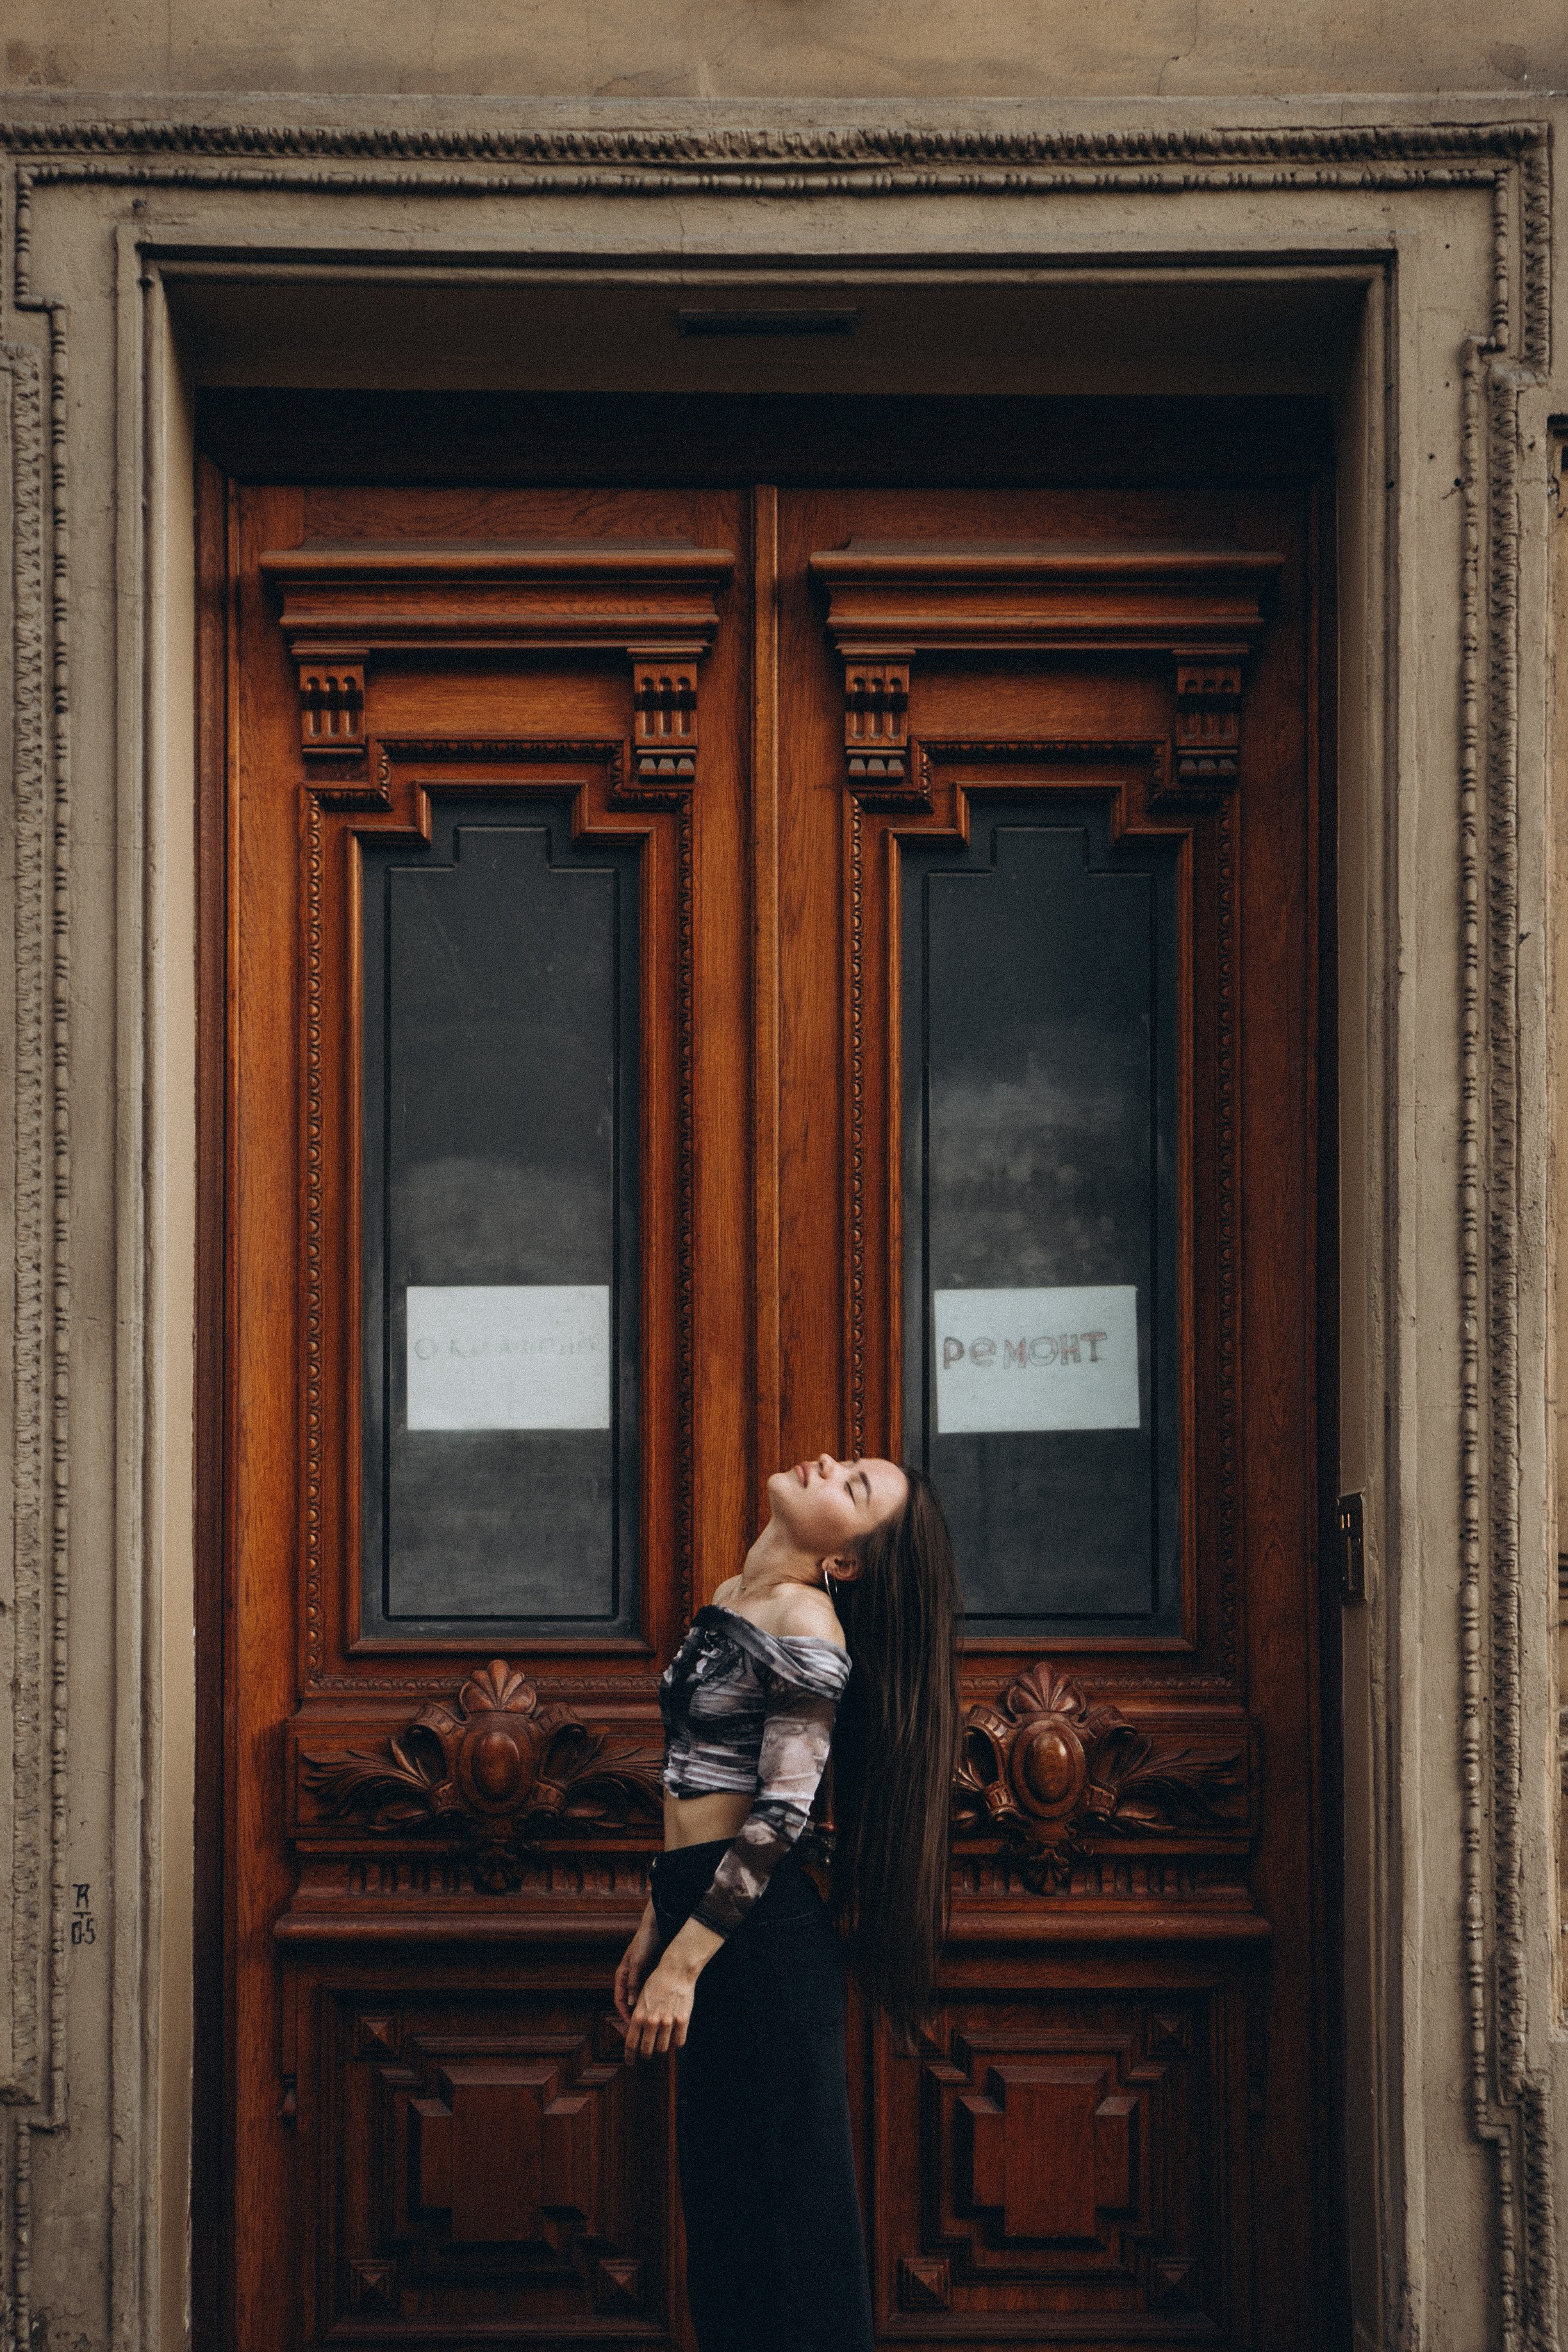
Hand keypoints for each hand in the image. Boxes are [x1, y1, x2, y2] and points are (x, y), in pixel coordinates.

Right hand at [614, 1905, 660, 2027]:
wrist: (655, 1929)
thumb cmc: (643, 1944)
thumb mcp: (637, 1963)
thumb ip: (633, 1982)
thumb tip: (630, 2004)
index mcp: (621, 1976)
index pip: (619, 2000)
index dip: (624, 2013)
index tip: (630, 2025)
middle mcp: (629, 1979)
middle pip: (629, 2002)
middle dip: (634, 2015)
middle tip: (642, 2027)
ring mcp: (639, 1977)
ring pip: (639, 1998)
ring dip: (643, 2009)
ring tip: (651, 2021)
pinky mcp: (649, 1976)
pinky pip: (648, 1992)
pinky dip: (651, 2001)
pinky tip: (660, 2008)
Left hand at [623, 1955, 696, 2061]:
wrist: (676, 1971)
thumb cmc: (657, 1982)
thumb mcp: (641, 1998)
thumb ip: (639, 2017)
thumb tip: (635, 2034)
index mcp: (639, 2015)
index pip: (631, 2044)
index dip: (629, 2057)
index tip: (630, 2062)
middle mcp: (652, 2021)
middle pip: (646, 2050)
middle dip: (646, 2055)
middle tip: (647, 2056)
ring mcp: (667, 2022)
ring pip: (662, 2048)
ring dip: (661, 2050)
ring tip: (661, 2046)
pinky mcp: (682, 2020)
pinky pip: (679, 2042)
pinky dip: (676, 2044)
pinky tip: (675, 2040)